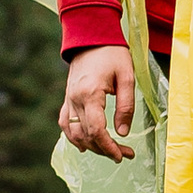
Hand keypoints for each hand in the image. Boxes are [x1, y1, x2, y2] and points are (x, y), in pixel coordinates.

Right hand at [60, 44, 135, 160]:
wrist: (91, 36)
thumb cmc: (112, 53)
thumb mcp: (127, 77)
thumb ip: (125, 106)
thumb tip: (123, 133)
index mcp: (90, 93)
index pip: (96, 130)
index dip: (108, 147)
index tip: (122, 156)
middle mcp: (75, 99)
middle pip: (86, 135)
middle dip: (105, 149)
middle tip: (125, 154)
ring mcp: (69, 99)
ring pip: (74, 133)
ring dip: (92, 146)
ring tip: (111, 151)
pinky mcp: (68, 97)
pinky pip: (65, 123)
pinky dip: (73, 137)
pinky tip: (85, 146)